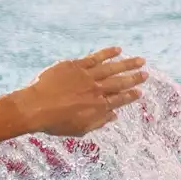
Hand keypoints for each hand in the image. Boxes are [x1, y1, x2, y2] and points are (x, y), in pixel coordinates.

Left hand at [16, 47, 146, 136]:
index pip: (119, 100)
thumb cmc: (54, 122)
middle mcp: (96, 90)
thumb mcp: (78, 129)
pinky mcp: (76, 66)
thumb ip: (98, 122)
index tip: (140, 92)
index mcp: (97, 107)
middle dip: (134, 78)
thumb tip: (114, 116)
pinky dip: (108, 53)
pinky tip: (118, 50)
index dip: (130, 96)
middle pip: (120, 82)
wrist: (34, 107)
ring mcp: (86, 76)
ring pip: (112, 68)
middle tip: (145, 74)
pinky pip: (96, 57)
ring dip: (127, 63)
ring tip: (140, 60)